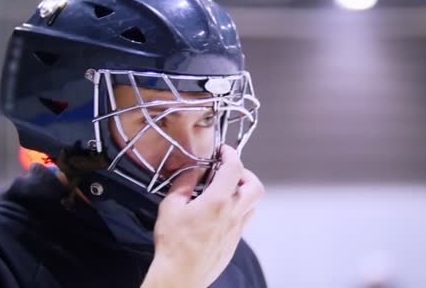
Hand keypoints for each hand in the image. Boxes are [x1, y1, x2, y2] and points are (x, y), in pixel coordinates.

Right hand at [141, 145, 263, 287]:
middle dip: (245, 173)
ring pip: (252, 204)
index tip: (224, 151)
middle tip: (229, 171)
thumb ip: (183, 183)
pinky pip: (244, 219)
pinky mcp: (234, 242)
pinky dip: (237, 209)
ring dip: (243, 192)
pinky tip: (219, 212)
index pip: (234, 168)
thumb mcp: (170, 206)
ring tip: (224, 191)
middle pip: (255, 186)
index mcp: (218, 201)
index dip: (230, 154)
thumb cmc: (174, 245)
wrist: (180, 275)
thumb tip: (192, 170)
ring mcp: (237, 229)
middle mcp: (233, 214)